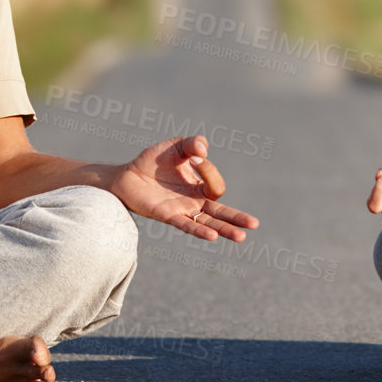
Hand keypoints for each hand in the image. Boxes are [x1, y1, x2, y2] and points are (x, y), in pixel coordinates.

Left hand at [109, 136, 256, 242]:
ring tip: (241, 237)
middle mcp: (194, 202)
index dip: (209, 170)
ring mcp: (182, 210)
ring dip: (224, 230)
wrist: (126, 175)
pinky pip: (187, 225)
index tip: (195, 157)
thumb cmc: (153, 161)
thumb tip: (203, 151)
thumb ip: (192, 144)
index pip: (215, 185)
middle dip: (238, 218)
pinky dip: (200, 231)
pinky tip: (212, 236)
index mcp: (200, 187)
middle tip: (254, 224)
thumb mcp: (176, 146)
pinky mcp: (168, 216)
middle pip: (221, 212)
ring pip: (208, 223)